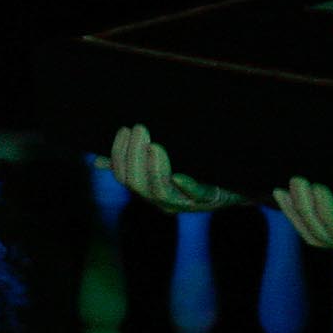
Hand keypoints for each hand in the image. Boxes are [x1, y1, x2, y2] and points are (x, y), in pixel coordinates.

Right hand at [101, 125, 245, 212]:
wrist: (235, 188)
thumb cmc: (194, 174)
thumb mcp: (161, 168)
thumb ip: (132, 165)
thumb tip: (98, 163)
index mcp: (148, 190)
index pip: (123, 176)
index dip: (119, 154)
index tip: (125, 129)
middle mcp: (162, 200)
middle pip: (137, 184)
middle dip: (135, 156)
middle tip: (140, 129)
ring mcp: (185, 203)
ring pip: (159, 191)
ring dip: (154, 169)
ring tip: (155, 146)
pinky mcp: (209, 200)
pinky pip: (196, 195)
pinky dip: (186, 186)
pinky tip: (179, 176)